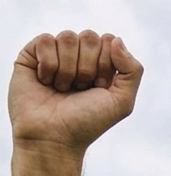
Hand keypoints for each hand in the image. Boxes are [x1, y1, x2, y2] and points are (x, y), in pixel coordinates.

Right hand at [8, 30, 142, 153]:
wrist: (53, 138)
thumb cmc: (86, 123)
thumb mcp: (122, 102)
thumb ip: (132, 70)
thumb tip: (115, 39)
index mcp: (100, 64)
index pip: (109, 40)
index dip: (105, 64)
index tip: (98, 88)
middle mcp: (78, 56)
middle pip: (89, 37)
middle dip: (87, 67)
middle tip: (80, 90)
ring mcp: (55, 54)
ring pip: (68, 37)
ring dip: (68, 70)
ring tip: (62, 89)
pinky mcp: (32, 55)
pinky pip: (46, 40)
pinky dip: (49, 65)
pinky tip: (46, 82)